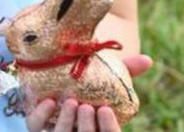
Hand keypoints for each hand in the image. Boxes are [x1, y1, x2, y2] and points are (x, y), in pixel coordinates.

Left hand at [25, 55, 152, 131]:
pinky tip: (48, 102)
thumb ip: (127, 69)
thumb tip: (147, 60)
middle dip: (86, 128)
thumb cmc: (93, 76)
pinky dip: (40, 117)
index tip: (104, 109)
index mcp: (100, 126)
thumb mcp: (109, 73)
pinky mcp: (37, 120)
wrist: (64, 66)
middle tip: (85, 107)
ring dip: (66, 123)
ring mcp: (57, 127)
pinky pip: (35, 125)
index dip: (108, 129)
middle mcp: (80, 130)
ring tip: (71, 102)